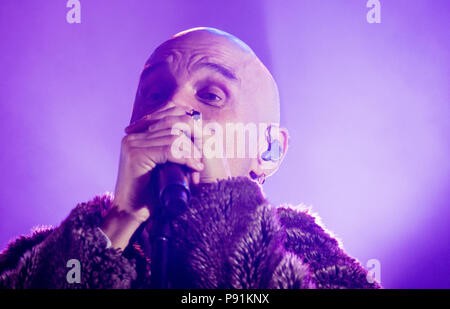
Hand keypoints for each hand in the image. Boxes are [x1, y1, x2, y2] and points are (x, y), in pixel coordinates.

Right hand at [101, 105, 203, 249]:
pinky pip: (169, 150)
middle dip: (193, 139)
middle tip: (202, 155)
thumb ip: (172, 149)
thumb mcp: (163, 165)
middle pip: (173, 124)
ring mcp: (133, 143)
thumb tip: (203, 132)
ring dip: (191, 151)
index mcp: (138, 134)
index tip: (204, 138)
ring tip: (198, 166)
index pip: (168, 114)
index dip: (190, 123)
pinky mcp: (137, 155)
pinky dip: (186, 158)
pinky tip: (194, 167)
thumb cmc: (150, 192)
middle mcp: (134, 135)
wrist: (132, 213)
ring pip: (174, 137)